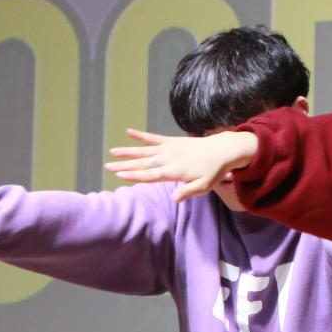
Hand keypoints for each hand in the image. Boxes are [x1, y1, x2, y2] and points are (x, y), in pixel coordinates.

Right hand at [106, 128, 258, 202]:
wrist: (223, 150)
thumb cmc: (214, 171)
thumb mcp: (205, 186)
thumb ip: (188, 192)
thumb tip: (174, 199)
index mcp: (174, 171)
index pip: (150, 175)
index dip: (134, 175)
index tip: (119, 175)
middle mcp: (168, 159)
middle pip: (142, 163)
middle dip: (124, 165)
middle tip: (107, 166)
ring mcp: (169, 148)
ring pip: (144, 150)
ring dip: (128, 151)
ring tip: (112, 152)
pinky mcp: (172, 141)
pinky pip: (154, 137)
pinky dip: (141, 135)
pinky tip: (129, 132)